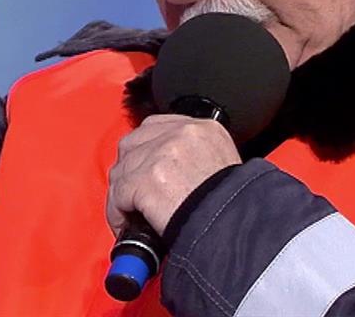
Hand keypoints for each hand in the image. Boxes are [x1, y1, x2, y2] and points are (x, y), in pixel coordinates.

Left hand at [106, 115, 240, 236]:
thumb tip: (169, 171)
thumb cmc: (234, 207)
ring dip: (121, 194)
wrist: (236, 227)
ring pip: (123, 169)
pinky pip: (119, 193)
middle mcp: (181, 134)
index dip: (145, 152)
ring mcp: (162, 154)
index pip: (156, 127)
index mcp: (204, 129)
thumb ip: (195, 158)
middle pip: (133, 143)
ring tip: (130, 214)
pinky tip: (127, 224)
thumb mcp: (224, 166)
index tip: (142, 171)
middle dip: (129, 170)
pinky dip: (118, 212)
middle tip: (132, 195)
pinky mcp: (147, 179)